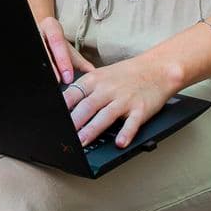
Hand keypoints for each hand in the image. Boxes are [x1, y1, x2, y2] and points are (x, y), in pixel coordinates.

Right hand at [37, 16, 93, 85]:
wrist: (42, 33)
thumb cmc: (56, 43)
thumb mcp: (68, 49)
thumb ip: (80, 62)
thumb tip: (95, 75)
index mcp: (51, 26)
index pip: (57, 42)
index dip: (63, 60)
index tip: (68, 77)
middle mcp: (38, 29)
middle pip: (44, 49)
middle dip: (52, 66)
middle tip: (59, 81)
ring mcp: (31, 37)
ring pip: (37, 53)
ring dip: (45, 68)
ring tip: (52, 81)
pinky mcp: (26, 47)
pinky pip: (31, 60)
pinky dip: (39, 68)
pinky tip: (43, 78)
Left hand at [62, 55, 177, 148]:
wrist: (157, 69)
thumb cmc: (127, 74)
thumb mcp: (101, 75)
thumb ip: (85, 88)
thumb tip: (65, 103)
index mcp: (95, 80)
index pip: (73, 94)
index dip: (62, 108)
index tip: (53, 118)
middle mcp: (108, 89)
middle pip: (87, 106)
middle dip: (74, 122)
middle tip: (64, 135)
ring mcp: (124, 99)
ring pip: (105, 115)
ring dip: (93, 129)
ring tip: (83, 141)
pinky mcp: (140, 109)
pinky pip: (132, 122)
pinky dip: (126, 133)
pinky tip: (120, 142)